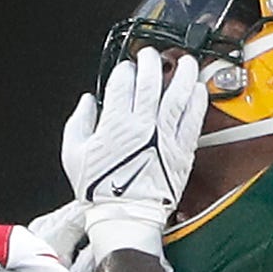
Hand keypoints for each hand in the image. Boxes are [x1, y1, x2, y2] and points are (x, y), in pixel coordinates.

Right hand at [61, 49, 208, 262]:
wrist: (126, 216)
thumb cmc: (100, 189)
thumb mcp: (73, 153)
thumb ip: (79, 122)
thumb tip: (87, 101)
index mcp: (115, 124)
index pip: (122, 84)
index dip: (125, 70)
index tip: (127, 67)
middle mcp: (143, 126)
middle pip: (151, 84)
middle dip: (152, 63)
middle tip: (153, 55)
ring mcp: (165, 137)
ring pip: (178, 97)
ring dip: (183, 75)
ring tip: (186, 62)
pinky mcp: (182, 151)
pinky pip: (193, 120)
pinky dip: (197, 102)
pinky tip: (199, 90)